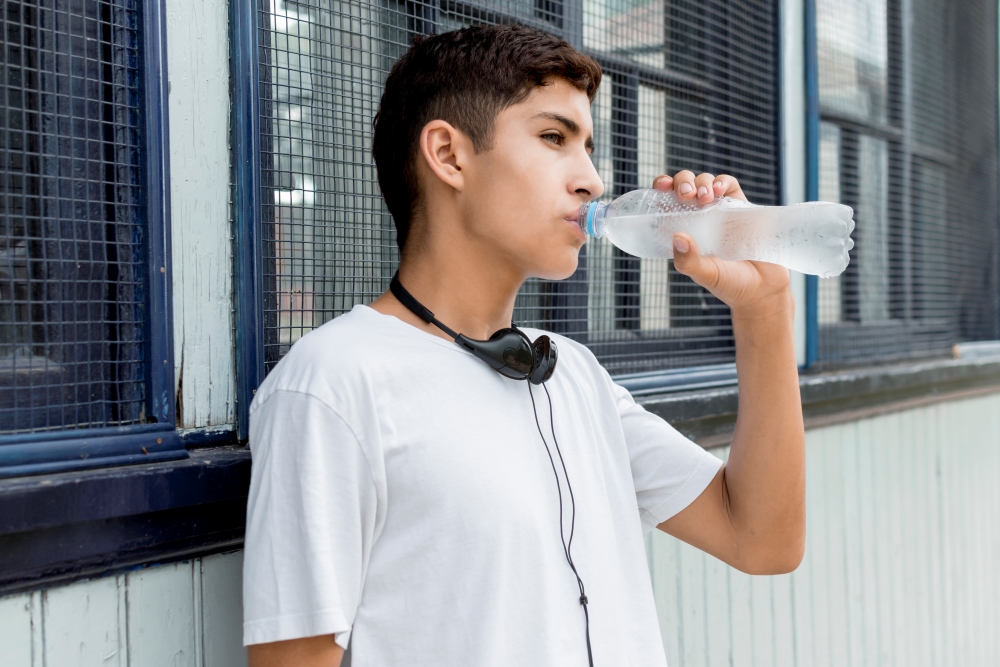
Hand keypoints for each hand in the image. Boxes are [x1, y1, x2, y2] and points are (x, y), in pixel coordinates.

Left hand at [652, 171, 791, 319]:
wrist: (764, 289)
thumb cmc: (730, 284)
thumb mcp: (705, 275)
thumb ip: (689, 261)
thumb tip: (678, 237)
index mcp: (683, 230)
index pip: (665, 203)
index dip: (661, 188)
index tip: (661, 186)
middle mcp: (699, 218)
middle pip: (685, 186)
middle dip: (682, 182)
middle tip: (686, 194)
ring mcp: (720, 211)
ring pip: (705, 182)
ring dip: (701, 182)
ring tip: (704, 197)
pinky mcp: (741, 207)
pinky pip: (729, 185)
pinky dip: (722, 181)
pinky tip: (719, 189)